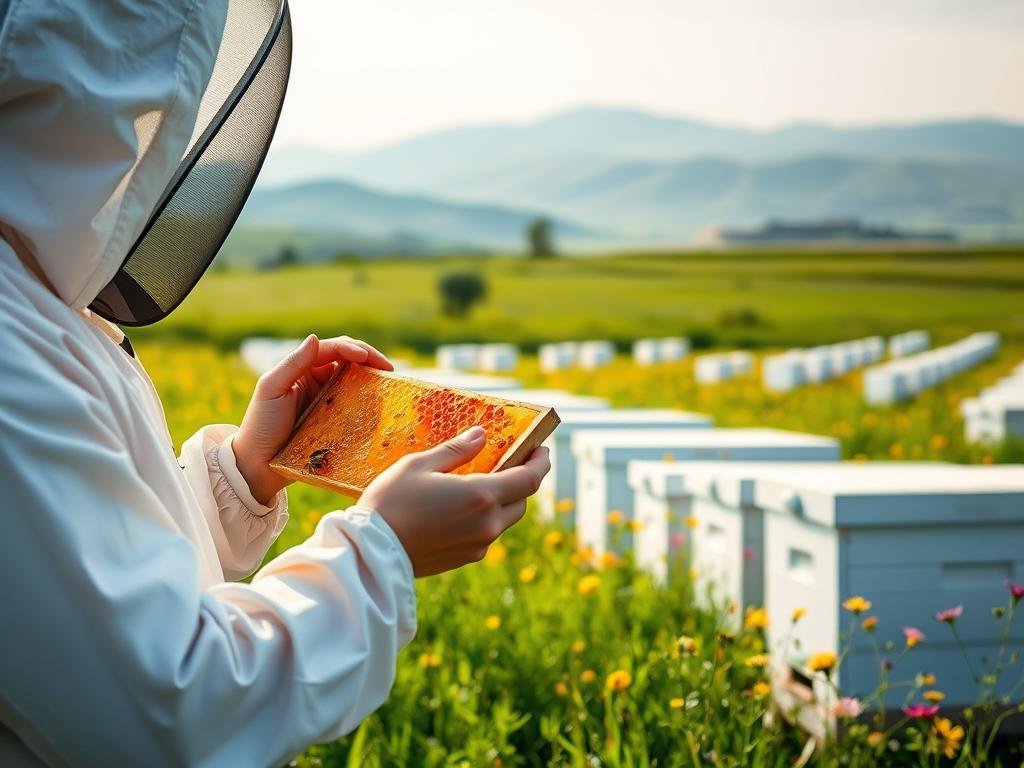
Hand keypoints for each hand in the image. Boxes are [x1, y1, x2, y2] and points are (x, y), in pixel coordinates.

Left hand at [234, 334, 392, 504]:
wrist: (258, 464)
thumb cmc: (260, 424)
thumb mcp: (272, 389)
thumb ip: (292, 363)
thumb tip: (314, 337)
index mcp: (302, 367)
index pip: (333, 349)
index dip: (353, 349)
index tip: (369, 359)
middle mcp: (317, 379)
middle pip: (349, 360)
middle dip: (370, 359)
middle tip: (388, 369)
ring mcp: (327, 400)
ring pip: (355, 381)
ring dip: (372, 378)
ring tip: (389, 383)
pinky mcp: (335, 421)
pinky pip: (355, 406)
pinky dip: (369, 401)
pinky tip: (380, 404)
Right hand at [360, 427, 550, 576]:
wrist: (370, 554)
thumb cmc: (390, 503)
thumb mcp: (419, 464)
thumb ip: (456, 450)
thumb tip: (481, 435)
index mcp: (482, 496)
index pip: (530, 479)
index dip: (541, 462)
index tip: (541, 449)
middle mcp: (488, 523)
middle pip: (522, 500)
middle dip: (521, 480)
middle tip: (510, 462)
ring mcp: (479, 544)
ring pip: (505, 519)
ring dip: (503, 500)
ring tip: (483, 483)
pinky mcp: (466, 559)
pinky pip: (487, 534)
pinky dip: (485, 518)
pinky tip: (462, 508)